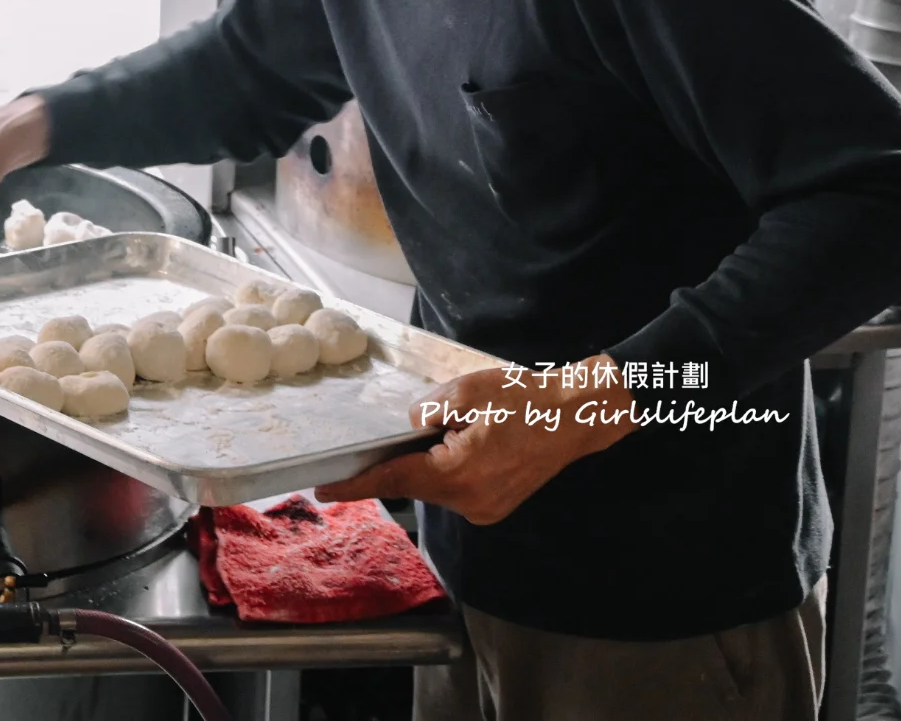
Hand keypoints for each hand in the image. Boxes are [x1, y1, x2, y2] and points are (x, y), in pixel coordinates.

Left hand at [314, 355, 636, 523]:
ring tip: (454, 428)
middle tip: (406, 429)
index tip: (323, 490)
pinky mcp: (496, 505)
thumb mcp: (465, 392)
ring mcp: (485, 508)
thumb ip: (425, 412)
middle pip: (414, 481)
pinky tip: (462, 442)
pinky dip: (448, 467)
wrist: (578, 415)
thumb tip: (409, 427)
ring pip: (435, 484)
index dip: (355, 484)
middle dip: (402, 457)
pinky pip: (456, 486)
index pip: (392, 480)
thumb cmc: (524, 399)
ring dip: (429, 460)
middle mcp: (469, 502)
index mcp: (457, 476)